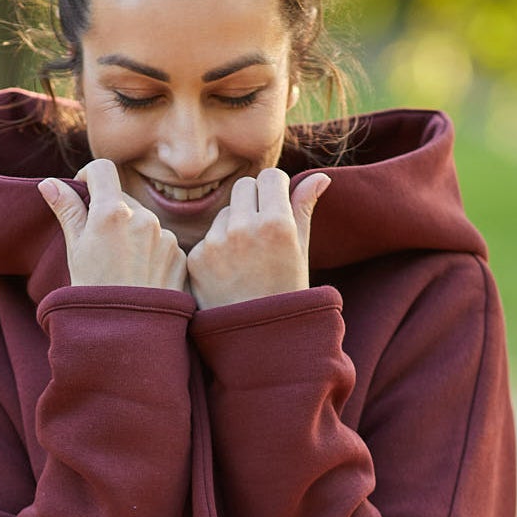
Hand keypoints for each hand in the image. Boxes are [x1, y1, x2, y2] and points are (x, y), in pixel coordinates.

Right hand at [38, 159, 189, 292]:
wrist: (126, 335)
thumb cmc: (93, 294)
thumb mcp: (75, 251)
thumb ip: (67, 211)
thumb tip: (49, 183)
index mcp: (112, 213)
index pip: (102, 170)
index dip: (90, 176)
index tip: (84, 192)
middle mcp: (143, 218)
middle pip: (123, 198)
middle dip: (110, 213)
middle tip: (100, 245)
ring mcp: (165, 236)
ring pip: (143, 221)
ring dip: (131, 233)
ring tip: (121, 267)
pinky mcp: (179, 254)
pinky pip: (161, 242)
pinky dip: (149, 252)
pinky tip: (140, 276)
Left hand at [185, 168, 330, 309]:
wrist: (257, 340)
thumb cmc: (286, 293)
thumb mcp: (301, 251)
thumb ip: (304, 208)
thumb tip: (320, 176)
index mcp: (277, 224)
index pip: (270, 177)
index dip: (275, 189)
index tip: (277, 206)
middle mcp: (244, 228)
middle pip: (244, 186)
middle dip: (253, 201)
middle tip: (262, 231)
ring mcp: (216, 243)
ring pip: (224, 212)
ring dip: (234, 225)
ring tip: (247, 259)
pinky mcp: (196, 258)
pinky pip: (208, 236)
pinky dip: (217, 248)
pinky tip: (230, 273)